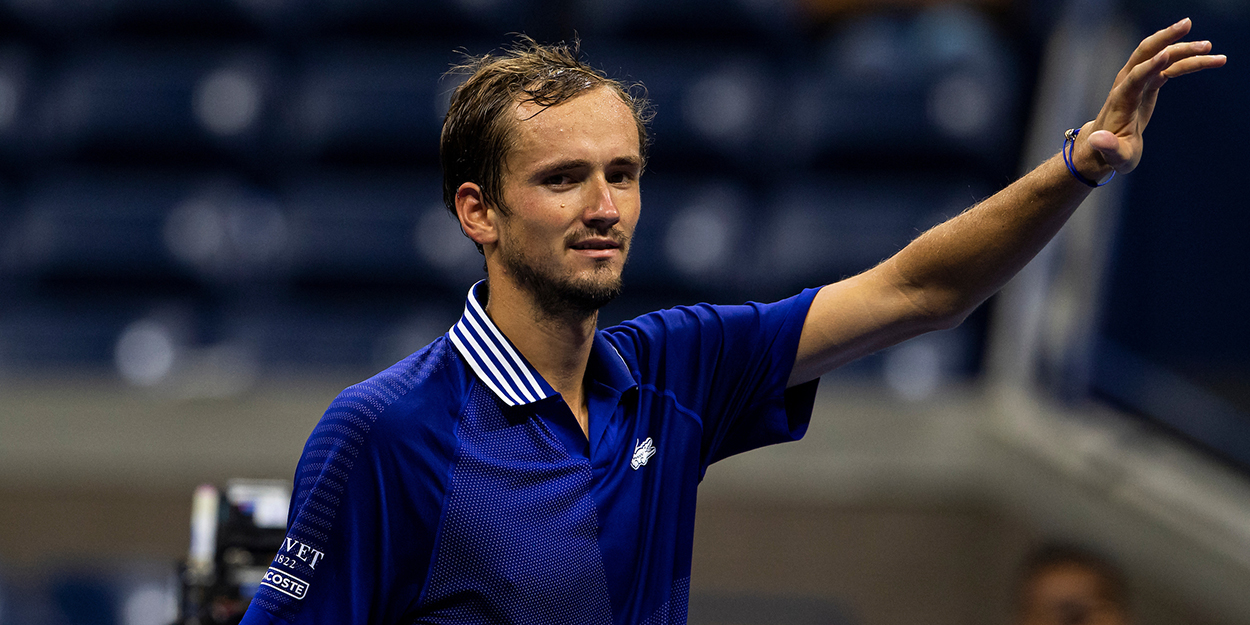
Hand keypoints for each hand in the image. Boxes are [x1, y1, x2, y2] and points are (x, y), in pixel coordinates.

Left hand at [1077, 18, 1226, 177]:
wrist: (1104, 146)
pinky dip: (1188, 62)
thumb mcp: (1113, 155)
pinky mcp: (1148, 84)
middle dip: (1165, 38)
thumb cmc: (1110, 153)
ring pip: (1162, 57)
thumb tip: (1099, 140)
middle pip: (1145, 54)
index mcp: (1121, 100)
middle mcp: (1127, 85)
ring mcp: (1138, 82)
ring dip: (1185, 50)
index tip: (1165, 55)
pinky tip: (1210, 59)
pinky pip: (1170, 67)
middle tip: (1186, 24)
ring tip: (1211, 47)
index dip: (1149, 66)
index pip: (1134, 78)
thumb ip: (1108, 148)